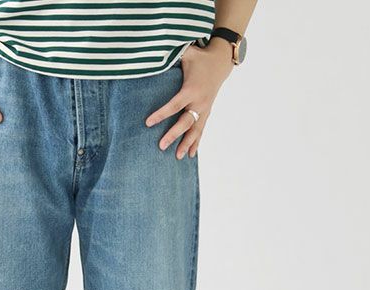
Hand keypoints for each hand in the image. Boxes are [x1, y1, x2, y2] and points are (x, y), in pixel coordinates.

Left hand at [145, 40, 233, 158]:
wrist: (221, 61)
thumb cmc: (200, 57)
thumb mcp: (187, 53)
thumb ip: (171, 56)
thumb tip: (152, 56)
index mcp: (192, 89)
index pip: (174, 105)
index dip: (161, 114)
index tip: (148, 123)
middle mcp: (200, 101)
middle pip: (186, 122)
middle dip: (174, 135)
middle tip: (161, 146)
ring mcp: (205, 108)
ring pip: (196, 130)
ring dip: (187, 144)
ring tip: (177, 156)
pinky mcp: (207, 112)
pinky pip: (201, 130)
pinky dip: (196, 142)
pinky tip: (191, 154)